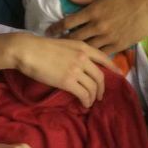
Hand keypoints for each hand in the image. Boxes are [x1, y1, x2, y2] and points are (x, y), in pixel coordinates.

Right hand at [0, 33, 120, 107]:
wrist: (28, 50)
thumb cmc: (42, 47)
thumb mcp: (65, 44)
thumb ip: (76, 52)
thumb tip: (81, 63)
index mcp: (83, 47)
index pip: (104, 58)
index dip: (113, 67)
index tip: (119, 74)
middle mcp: (83, 58)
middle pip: (100, 77)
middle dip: (102, 88)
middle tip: (100, 95)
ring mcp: (76, 70)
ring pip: (93, 87)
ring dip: (93, 97)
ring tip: (90, 102)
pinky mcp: (68, 81)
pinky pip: (83, 94)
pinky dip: (86, 101)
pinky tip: (84, 104)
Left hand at [45, 0, 147, 54]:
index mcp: (93, 12)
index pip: (68, 22)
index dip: (56, 28)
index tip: (49, 32)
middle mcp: (97, 26)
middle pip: (74, 38)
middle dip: (64, 42)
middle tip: (56, 46)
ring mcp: (108, 37)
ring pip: (87, 48)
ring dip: (77, 51)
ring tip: (70, 54)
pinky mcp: (118, 45)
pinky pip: (102, 54)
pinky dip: (94, 56)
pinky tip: (88, 59)